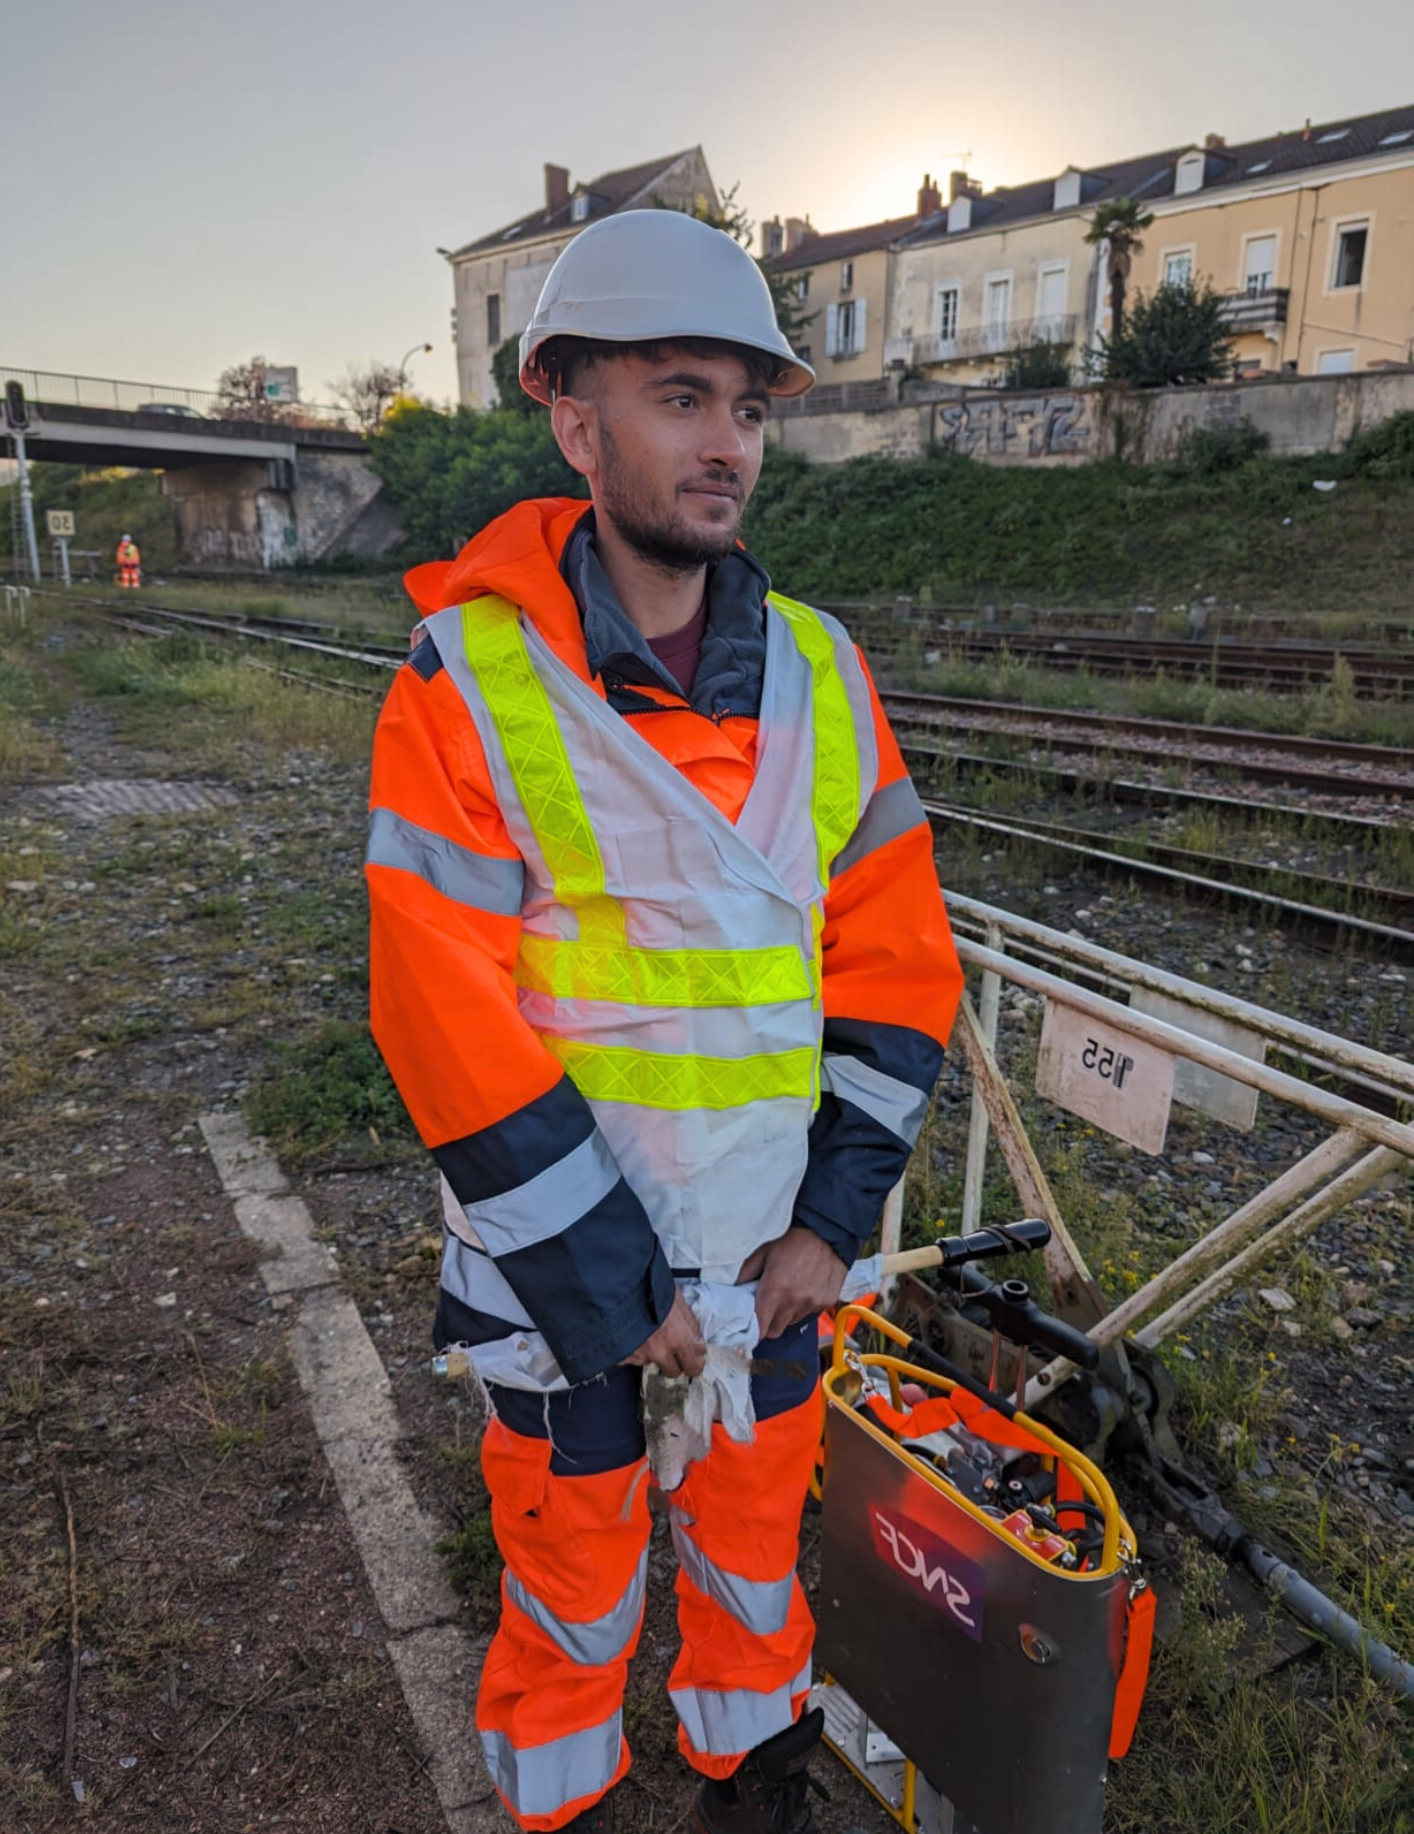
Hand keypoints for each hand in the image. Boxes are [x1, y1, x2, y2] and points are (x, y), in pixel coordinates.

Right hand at [621, 1289, 706, 1378]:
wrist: (617, 1285)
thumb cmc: (647, 1286)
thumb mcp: (676, 1298)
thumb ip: (689, 1323)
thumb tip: (696, 1340)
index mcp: (677, 1337)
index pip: (693, 1366)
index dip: (695, 1364)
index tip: (694, 1360)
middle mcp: (659, 1351)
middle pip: (673, 1372)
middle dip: (674, 1363)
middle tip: (672, 1351)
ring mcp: (639, 1355)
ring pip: (651, 1362)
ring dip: (651, 1353)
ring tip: (646, 1333)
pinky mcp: (622, 1355)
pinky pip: (631, 1358)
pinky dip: (633, 1349)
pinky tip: (632, 1334)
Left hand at [739, 1227, 846, 1341]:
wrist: (826, 1232)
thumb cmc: (792, 1241)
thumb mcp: (762, 1253)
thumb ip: (746, 1275)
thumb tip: (735, 1292)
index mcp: (775, 1290)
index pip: (760, 1329)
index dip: (753, 1331)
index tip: (751, 1326)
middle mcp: (794, 1300)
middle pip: (775, 1330)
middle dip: (768, 1322)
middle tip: (768, 1305)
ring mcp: (812, 1303)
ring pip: (792, 1321)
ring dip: (787, 1313)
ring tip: (789, 1291)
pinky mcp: (826, 1301)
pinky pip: (809, 1312)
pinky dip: (804, 1305)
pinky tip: (805, 1287)